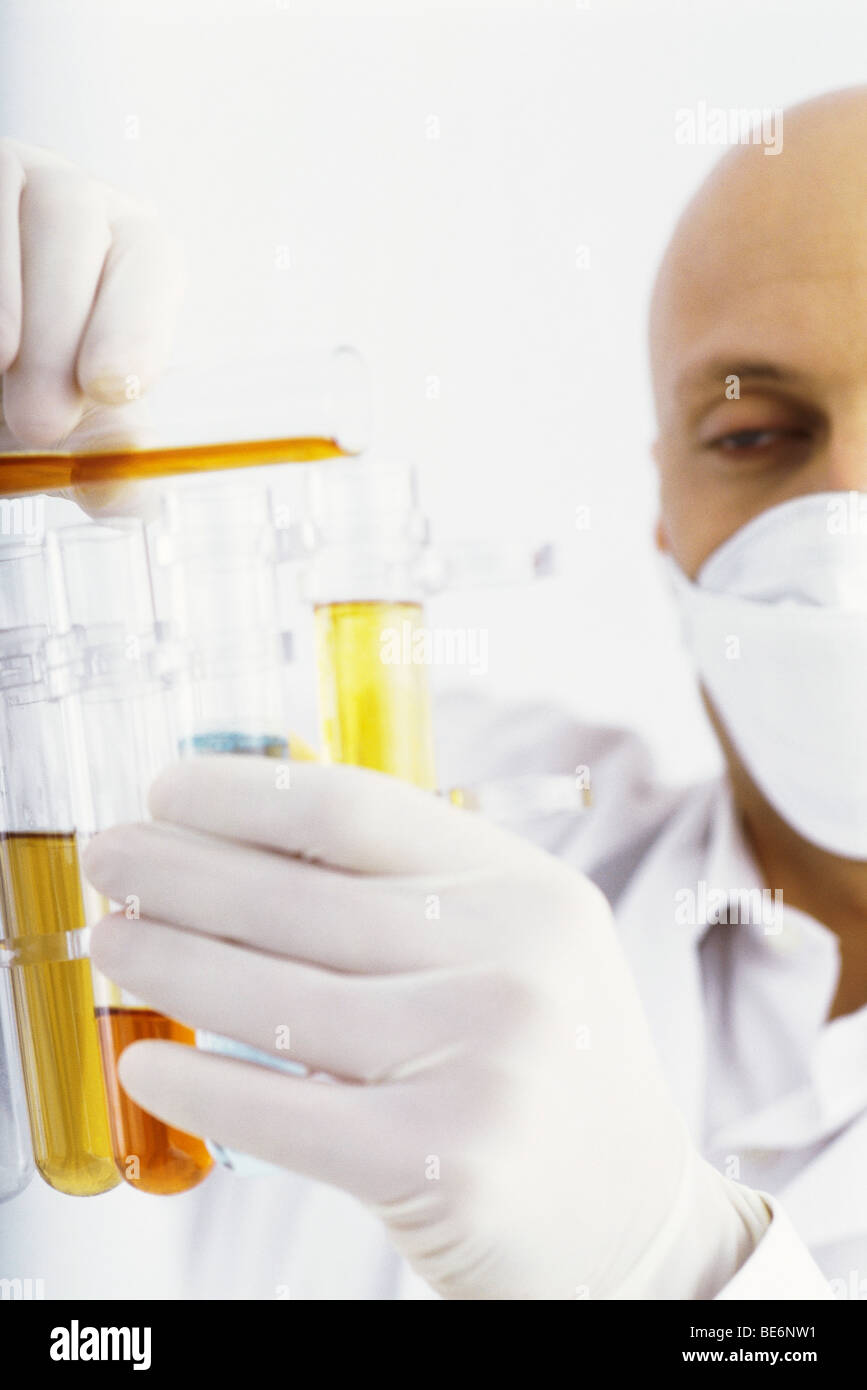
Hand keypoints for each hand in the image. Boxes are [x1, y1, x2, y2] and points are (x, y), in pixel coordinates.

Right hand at [0, 138, 183, 510]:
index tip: (112, 389)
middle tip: (42, 418)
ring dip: (10, 299)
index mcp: (129, 255)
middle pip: (77, 221)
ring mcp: (11, 181)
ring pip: (16, 203)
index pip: (150, 259)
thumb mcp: (73, 432)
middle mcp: (73, 203)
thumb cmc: (31, 392)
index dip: (135, 322)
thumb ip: (105, 459)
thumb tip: (124, 489)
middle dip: (60, 324)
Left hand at [85, 756, 769, 1299]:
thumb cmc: (546, 1076)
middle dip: (180, 871)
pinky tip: (149, 1063)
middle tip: (109, 857)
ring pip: (279, 999)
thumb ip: (416, 896)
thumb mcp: (517, 952)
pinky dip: (203, 1085)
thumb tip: (246, 844)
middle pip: (302, 898)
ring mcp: (484, 1061)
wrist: (634, 1227)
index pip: (358, 814)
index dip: (244, 793)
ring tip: (112, 941)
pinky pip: (287, 1111)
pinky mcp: (444, 1163)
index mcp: (529, 891)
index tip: (166, 791)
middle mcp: (515, 962)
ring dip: (171, 964)